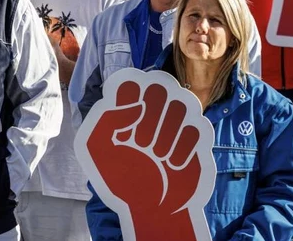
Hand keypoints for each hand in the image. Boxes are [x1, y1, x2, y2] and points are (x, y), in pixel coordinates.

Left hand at [85, 79, 209, 238]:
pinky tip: (172, 164)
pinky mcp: (194, 142)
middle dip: (152, 115)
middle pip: (159, 90)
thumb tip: (138, 106)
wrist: (150, 208)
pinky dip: (182, 148)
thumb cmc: (121, 179)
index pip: (132, 84)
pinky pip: (194, 128)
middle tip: (140, 142)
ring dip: (166, 133)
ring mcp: (174, 126)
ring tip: (156, 156)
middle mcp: (151, 114)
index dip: (133, 92)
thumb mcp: (99, 149)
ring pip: (179, 106)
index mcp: (125, 113)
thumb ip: (108, 120)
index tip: (130, 115)